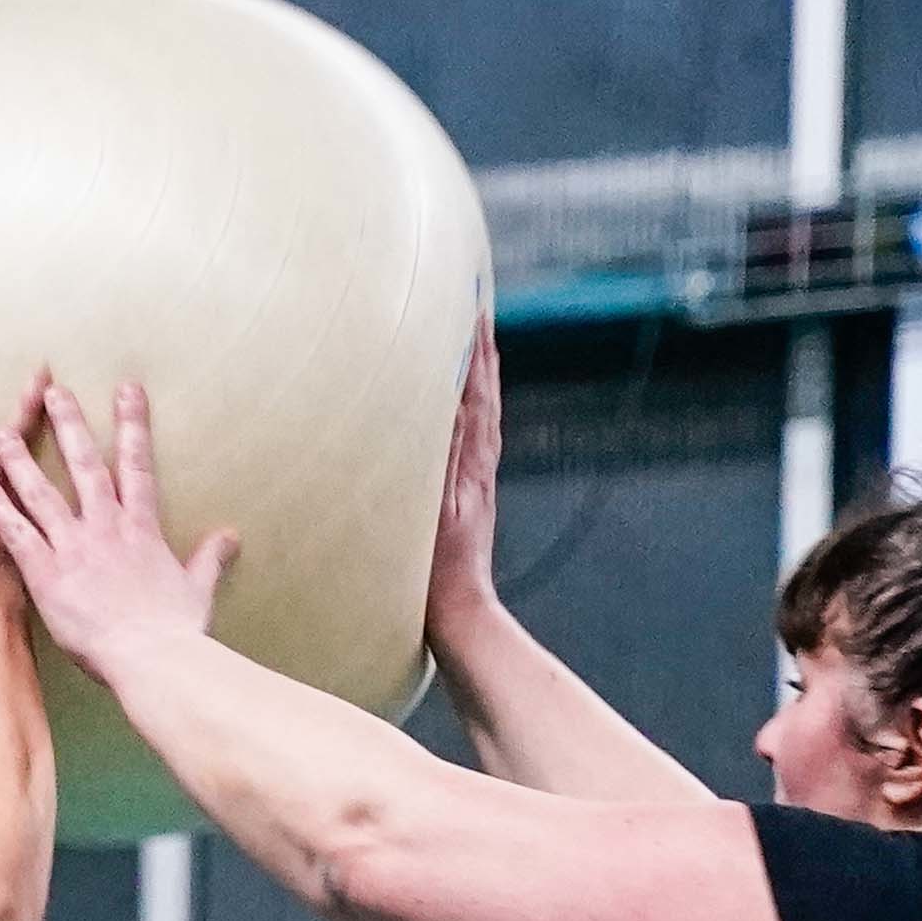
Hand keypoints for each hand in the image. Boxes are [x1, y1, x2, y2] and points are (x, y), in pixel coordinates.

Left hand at [0, 376, 235, 671]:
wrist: (152, 659)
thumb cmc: (175, 631)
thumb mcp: (197, 588)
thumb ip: (209, 557)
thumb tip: (230, 537)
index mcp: (142, 528)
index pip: (137, 465)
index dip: (132, 424)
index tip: (127, 390)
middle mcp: (106, 527)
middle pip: (85, 465)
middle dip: (70, 426)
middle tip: (56, 392)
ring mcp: (74, 547)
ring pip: (42, 493)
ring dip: (20, 461)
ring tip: (2, 433)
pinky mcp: (47, 573)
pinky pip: (15, 532)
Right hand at [426, 322, 506, 627]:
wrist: (459, 616)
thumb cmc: (439, 573)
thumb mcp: (437, 510)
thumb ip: (443, 457)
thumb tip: (451, 404)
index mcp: (472, 463)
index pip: (475, 392)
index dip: (475, 348)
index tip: (474, 304)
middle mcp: (479, 464)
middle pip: (484, 393)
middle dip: (481, 348)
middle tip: (478, 305)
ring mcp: (476, 480)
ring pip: (481, 412)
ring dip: (478, 374)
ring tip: (474, 342)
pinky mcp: (467, 496)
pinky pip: (471, 436)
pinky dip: (469, 407)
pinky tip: (460, 406)